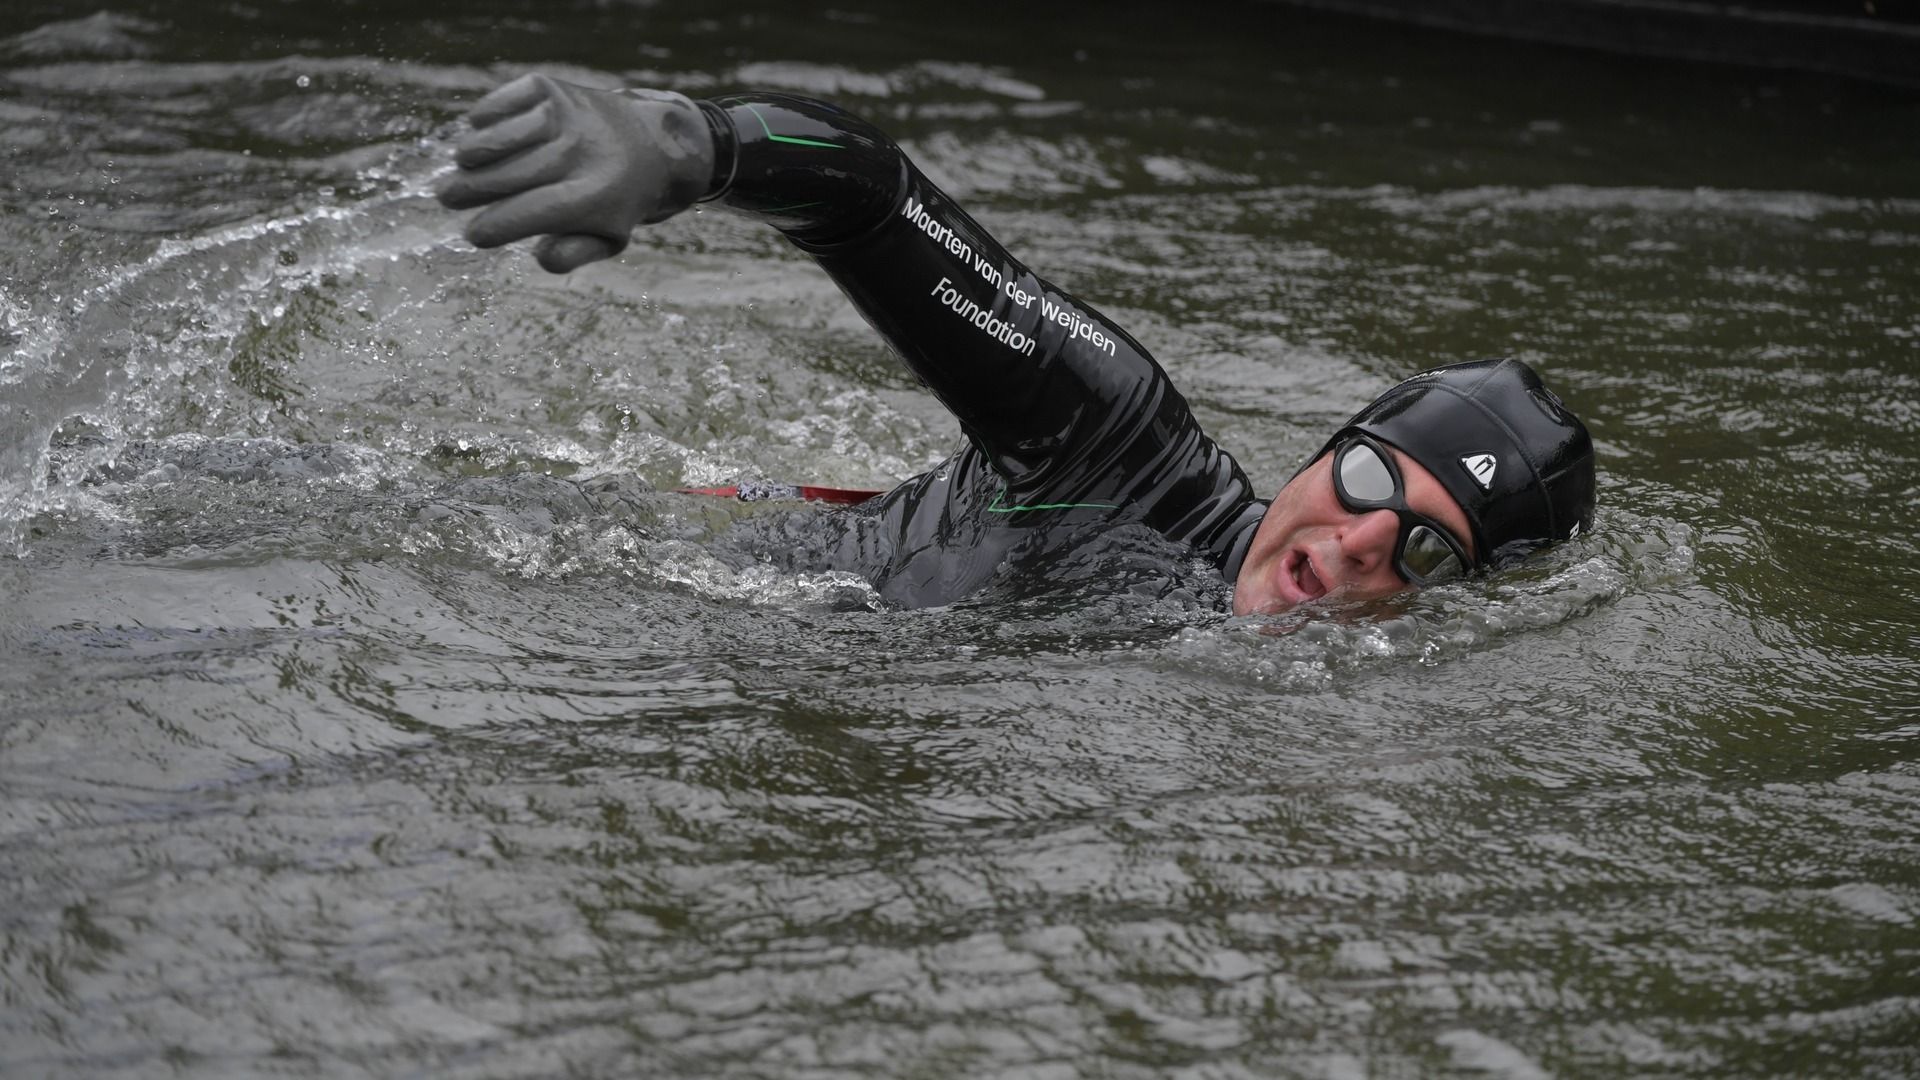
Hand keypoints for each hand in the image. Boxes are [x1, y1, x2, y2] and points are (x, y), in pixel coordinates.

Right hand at [437, 74, 714, 272]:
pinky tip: (478, 133)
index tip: (473, 235)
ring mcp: (565, 114)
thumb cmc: (616, 200)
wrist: (653, 142)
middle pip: (511, 175)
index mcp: (596, 197)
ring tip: (460, 166)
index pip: (534, 212)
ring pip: (502, 137)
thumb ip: (573, 254)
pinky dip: (484, 119)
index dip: (496, 226)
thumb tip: (538, 256)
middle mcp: (581, 151)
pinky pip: (504, 102)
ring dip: (471, 154)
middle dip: (470, 190)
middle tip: (447, 197)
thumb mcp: (608, 239)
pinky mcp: (552, 87)